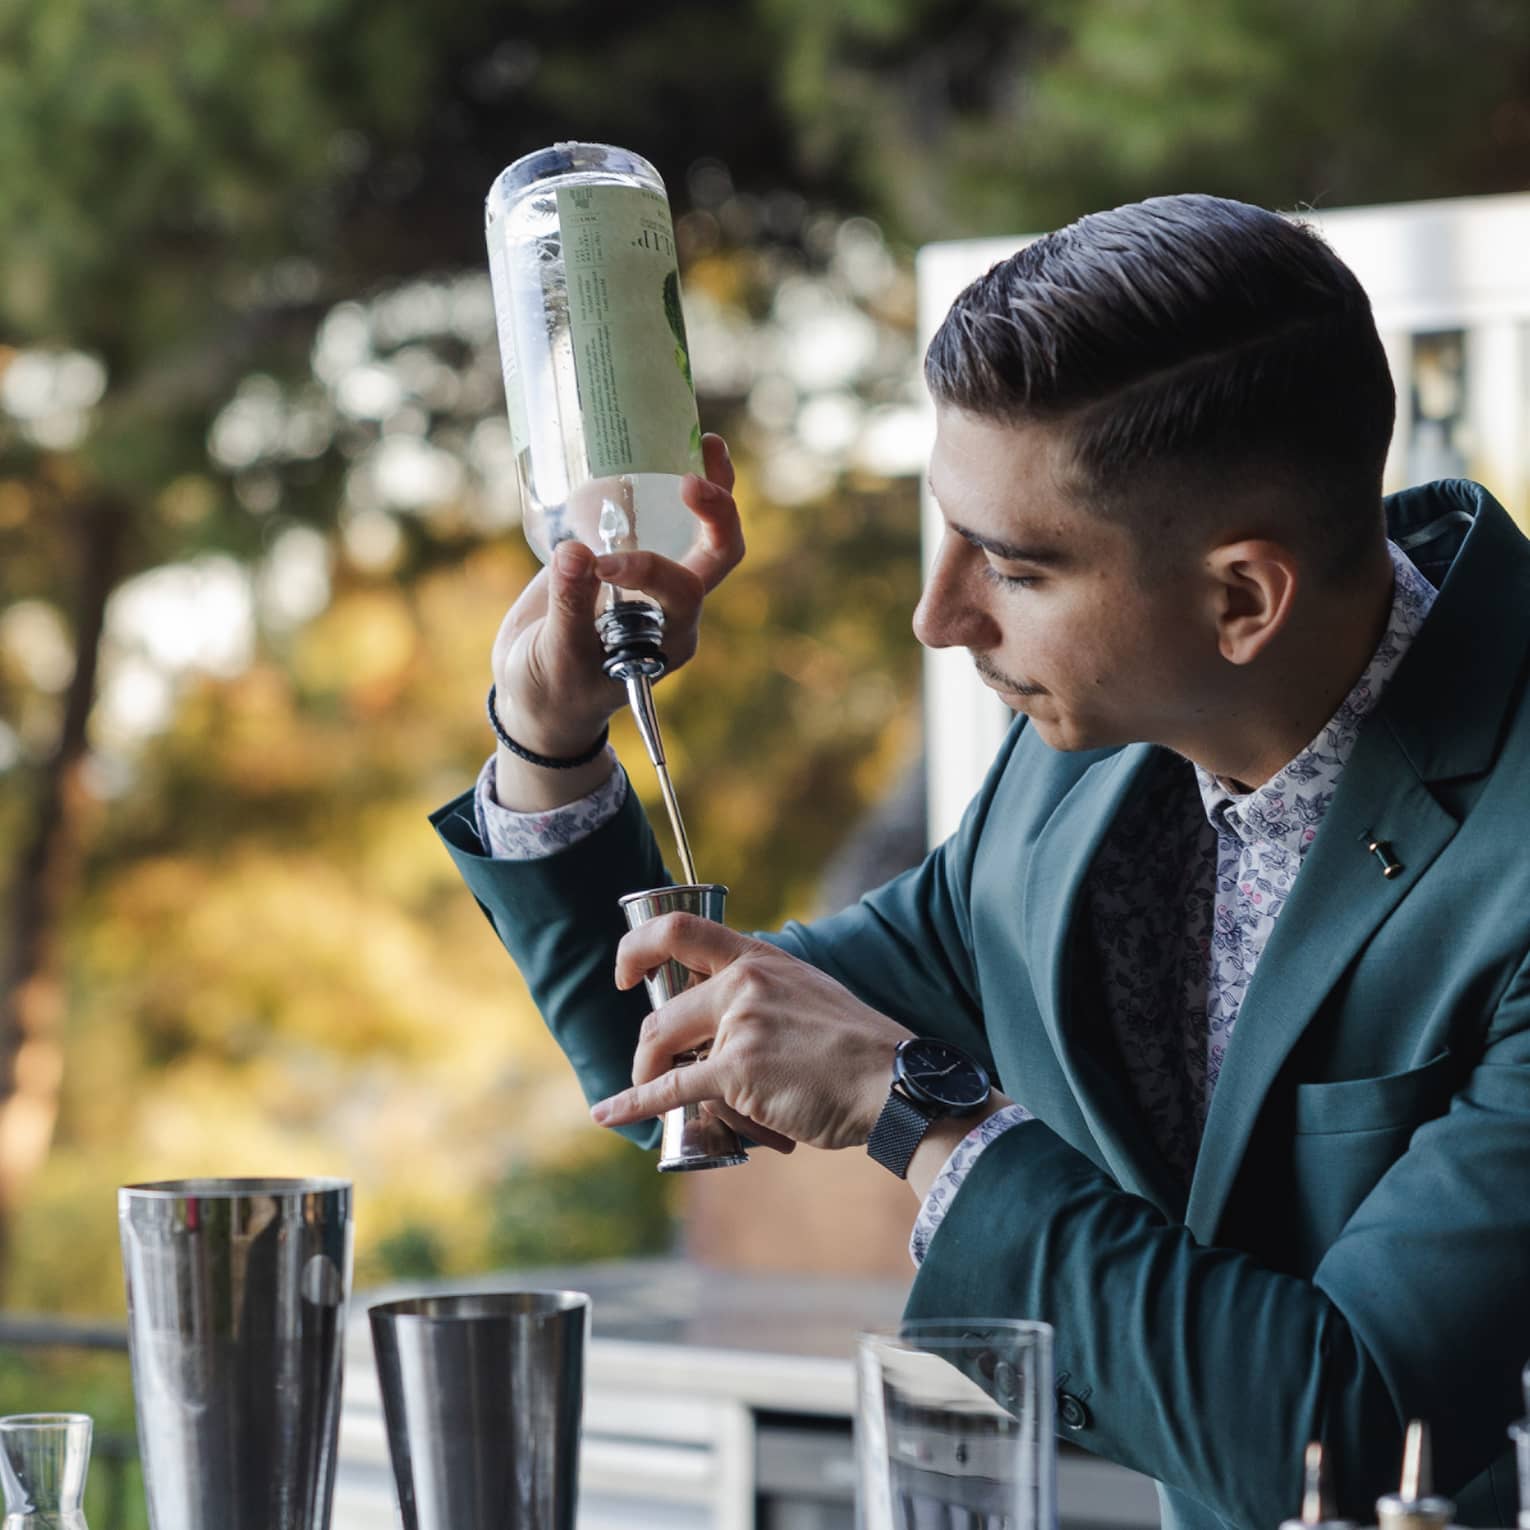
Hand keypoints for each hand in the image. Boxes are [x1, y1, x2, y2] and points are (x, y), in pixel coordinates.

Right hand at [490, 435, 742, 770]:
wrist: (539, 695)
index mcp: (669, 638)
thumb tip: (577, 554)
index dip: (647, 569)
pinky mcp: (633, 559)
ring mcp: (659, 582)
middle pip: (720, 555)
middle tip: (692, 480)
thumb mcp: (554, 656)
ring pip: (703, 531)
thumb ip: (568, 609)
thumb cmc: (550, 686)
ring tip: (709, 441)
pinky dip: (668, 485)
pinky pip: (665, 520)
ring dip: (712, 488)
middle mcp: (676, 608)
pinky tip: (658, 447)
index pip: (681, 592)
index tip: (599, 565)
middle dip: (718, 515)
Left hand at [591, 914, 915, 1151]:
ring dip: (650, 1082)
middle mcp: (745, 984)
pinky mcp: (738, 1071)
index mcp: (760, 959)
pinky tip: (607, 1115)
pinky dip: (632, 1104)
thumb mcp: (810, 991)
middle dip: (646, 1051)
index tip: (625, 973)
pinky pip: (670, 1090)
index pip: (681, 929)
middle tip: (649, 1070)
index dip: (638, 948)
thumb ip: (767, 992)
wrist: (894, 1082)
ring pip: (667, 1057)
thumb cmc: (857, 1049)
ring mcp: (740, 1025)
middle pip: (662, 1014)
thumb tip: (731, 1013)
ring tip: (656, 1099)